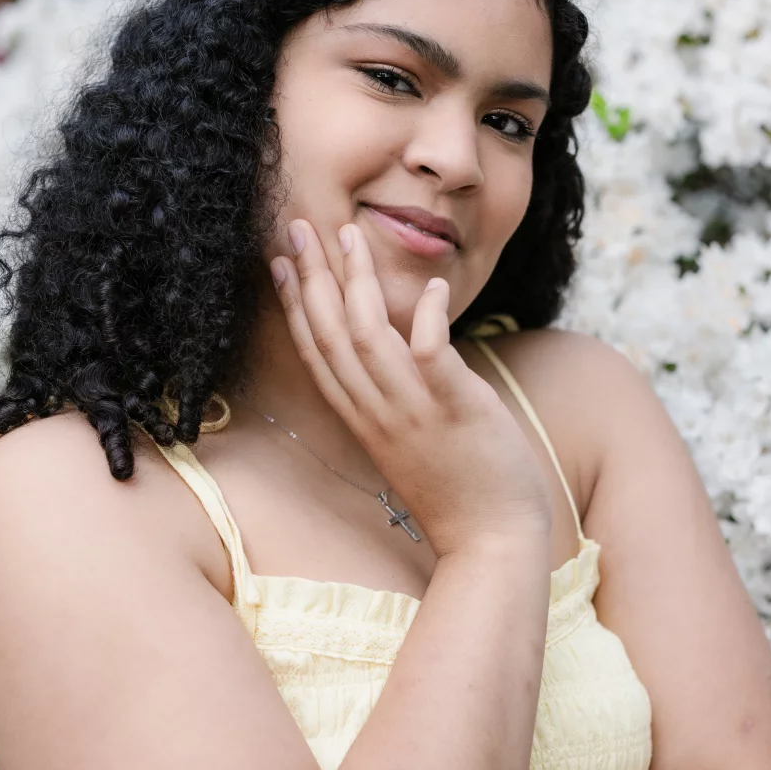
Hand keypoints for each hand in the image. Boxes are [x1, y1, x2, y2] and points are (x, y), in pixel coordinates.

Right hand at [271, 220, 551, 555]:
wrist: (491, 542)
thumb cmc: (458, 492)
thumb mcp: (411, 441)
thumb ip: (395, 399)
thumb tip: (400, 353)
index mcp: (362, 421)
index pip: (315, 355)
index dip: (294, 306)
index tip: (280, 262)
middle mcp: (378, 415)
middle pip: (330, 336)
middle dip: (311, 277)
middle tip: (299, 227)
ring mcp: (414, 414)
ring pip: (369, 339)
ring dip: (357, 283)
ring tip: (352, 235)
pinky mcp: (456, 412)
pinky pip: (431, 356)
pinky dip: (427, 318)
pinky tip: (431, 287)